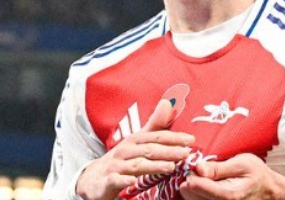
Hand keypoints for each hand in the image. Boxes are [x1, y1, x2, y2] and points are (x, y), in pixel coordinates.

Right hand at [76, 99, 194, 199]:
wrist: (93, 179)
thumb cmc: (121, 159)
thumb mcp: (137, 141)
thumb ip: (154, 125)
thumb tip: (168, 103)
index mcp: (134, 140)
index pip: (156, 136)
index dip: (174, 137)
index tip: (191, 140)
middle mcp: (125, 150)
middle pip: (148, 150)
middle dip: (168, 150)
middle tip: (186, 153)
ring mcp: (116, 166)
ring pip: (136, 165)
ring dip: (153, 165)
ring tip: (170, 167)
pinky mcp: (107, 181)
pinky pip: (116, 180)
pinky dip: (124, 180)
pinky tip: (133, 182)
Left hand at [180, 153, 284, 199]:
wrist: (270, 191)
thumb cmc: (257, 174)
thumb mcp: (241, 163)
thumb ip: (218, 167)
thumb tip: (197, 168)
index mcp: (228, 195)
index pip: (196, 187)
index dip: (191, 174)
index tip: (194, 166)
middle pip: (191, 196)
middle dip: (189, 182)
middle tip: (194, 171)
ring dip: (191, 190)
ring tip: (199, 178)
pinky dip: (197, 195)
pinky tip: (202, 187)